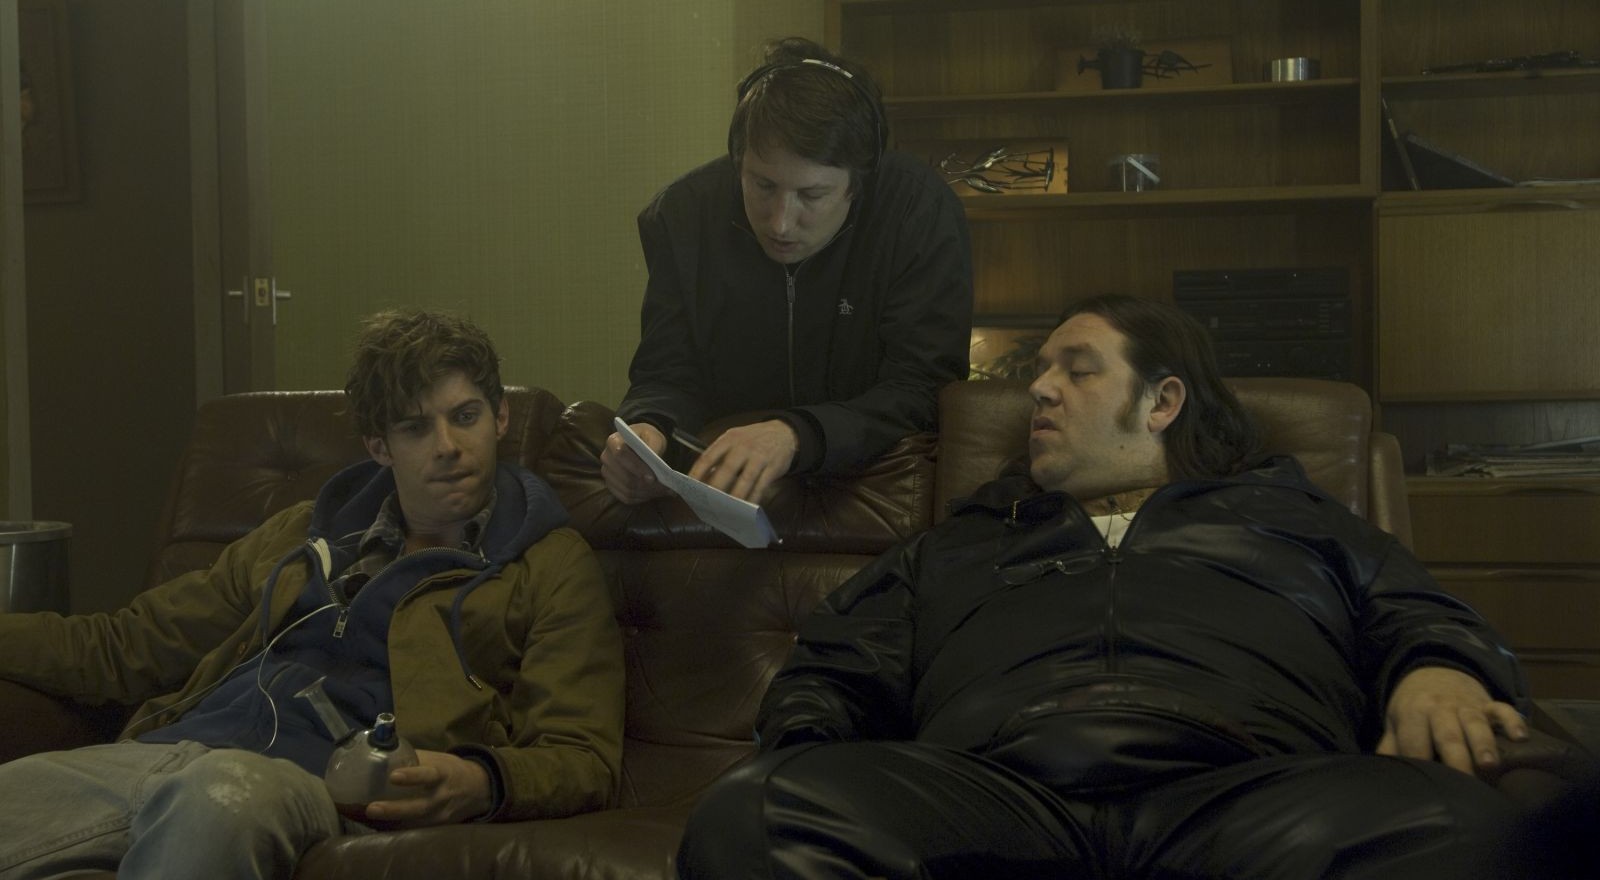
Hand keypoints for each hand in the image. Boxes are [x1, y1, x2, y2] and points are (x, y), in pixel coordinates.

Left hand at [362, 749, 492, 826]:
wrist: (478, 789)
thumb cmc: (450, 770)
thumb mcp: (437, 760)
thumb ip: (412, 759)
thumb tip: (381, 751)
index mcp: (443, 775)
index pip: (429, 775)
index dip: (412, 776)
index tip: (393, 776)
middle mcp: (441, 798)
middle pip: (418, 807)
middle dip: (394, 810)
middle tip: (371, 809)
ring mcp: (439, 817)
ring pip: (413, 824)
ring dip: (389, 822)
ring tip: (366, 819)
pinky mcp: (435, 829)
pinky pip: (413, 830)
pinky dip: (394, 829)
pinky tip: (376, 826)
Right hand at [601, 422, 672, 503]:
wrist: (641, 445)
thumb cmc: (646, 439)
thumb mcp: (654, 436)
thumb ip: (654, 445)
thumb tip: (656, 462)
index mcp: (614, 441)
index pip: (620, 454)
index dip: (636, 467)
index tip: (652, 477)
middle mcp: (607, 458)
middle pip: (624, 476)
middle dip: (646, 485)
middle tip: (665, 488)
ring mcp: (608, 474)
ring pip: (627, 489)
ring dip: (647, 492)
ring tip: (663, 491)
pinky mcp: (612, 486)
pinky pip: (626, 497)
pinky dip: (642, 498)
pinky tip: (654, 493)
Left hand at [687, 419, 796, 502]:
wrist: (784, 432)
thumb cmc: (754, 439)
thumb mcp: (735, 439)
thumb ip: (720, 455)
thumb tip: (704, 478)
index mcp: (729, 439)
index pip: (709, 456)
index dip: (697, 472)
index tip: (689, 486)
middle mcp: (743, 447)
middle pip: (727, 469)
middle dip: (716, 487)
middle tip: (707, 502)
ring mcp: (759, 457)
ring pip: (745, 480)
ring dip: (735, 496)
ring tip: (726, 510)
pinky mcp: (772, 468)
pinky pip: (761, 486)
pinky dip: (752, 499)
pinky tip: (746, 508)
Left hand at [1375, 666, 1527, 776]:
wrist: (1434, 671)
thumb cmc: (1412, 706)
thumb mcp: (1395, 721)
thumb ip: (1390, 746)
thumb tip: (1382, 775)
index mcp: (1413, 713)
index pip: (1414, 741)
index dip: (1420, 762)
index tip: (1427, 786)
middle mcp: (1440, 709)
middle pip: (1448, 736)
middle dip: (1456, 759)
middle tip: (1464, 784)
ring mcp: (1466, 705)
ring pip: (1476, 724)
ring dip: (1483, 744)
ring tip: (1490, 765)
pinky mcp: (1487, 703)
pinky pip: (1502, 709)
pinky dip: (1513, 721)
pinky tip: (1521, 738)